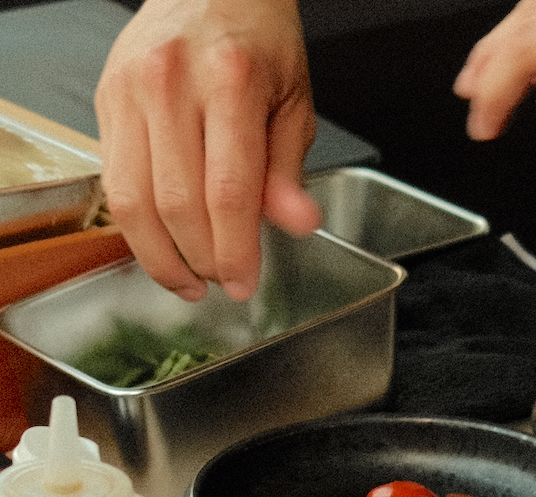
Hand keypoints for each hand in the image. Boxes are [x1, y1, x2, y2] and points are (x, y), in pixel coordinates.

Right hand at [95, 0, 321, 300]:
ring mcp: (131, 91)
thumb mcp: (294, 102)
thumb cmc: (259, 42)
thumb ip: (289, 170)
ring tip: (190, 280)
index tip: (246, 284)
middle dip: (203, 259)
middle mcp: (173, 84)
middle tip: (225, 282)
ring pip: (134, 201)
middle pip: (178, 204)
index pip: (229, 192)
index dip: (236, 251)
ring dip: (162, 255)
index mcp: (232, 83)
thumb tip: (297, 224)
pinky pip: (114, 182)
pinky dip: (137, 226)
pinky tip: (162, 245)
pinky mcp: (105, 101)